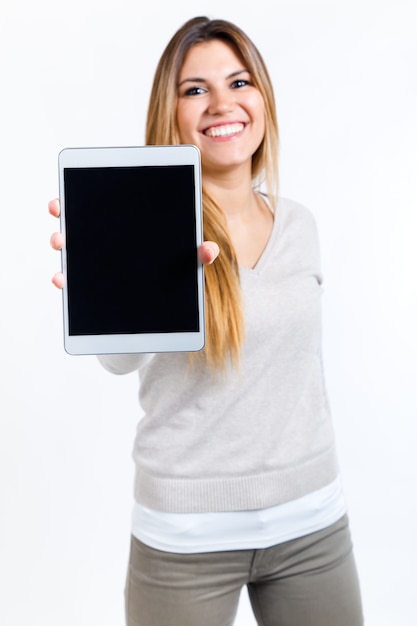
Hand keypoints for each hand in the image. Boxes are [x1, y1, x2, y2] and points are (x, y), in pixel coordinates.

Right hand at [48, 198, 218, 288]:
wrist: (169, 300)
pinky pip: (75, 279)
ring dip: (62, 243)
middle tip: (63, 221)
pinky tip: (62, 279)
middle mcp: (107, 236)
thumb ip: (198, 254)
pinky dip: (65, 278)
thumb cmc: (177, 267)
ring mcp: (97, 259)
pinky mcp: (93, 283)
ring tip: (61, 244)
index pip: (101, 201)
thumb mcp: (188, 258)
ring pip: (73, 247)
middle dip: (64, 218)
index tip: (65, 197)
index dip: (78, 196)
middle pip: (80, 220)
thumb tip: (208, 252)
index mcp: (128, 221)